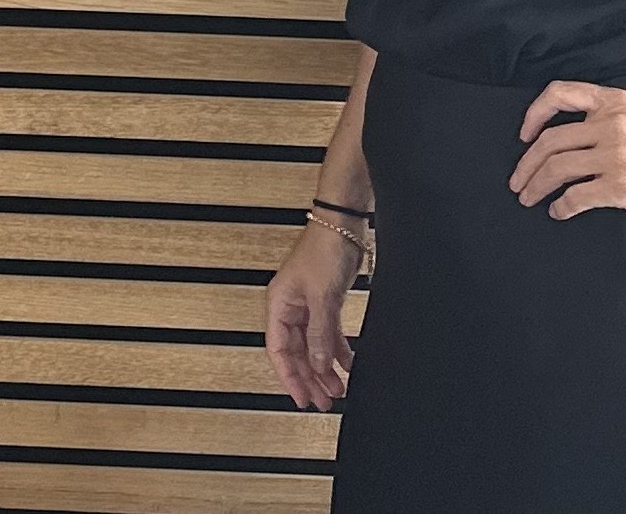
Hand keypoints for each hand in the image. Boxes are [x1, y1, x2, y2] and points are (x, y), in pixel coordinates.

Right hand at [264, 221, 364, 411]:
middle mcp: (290, 307)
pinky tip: (347, 365)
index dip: (290, 377)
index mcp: (279, 305)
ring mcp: (308, 305)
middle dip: (311, 378)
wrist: (343, 225)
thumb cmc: (324, 249)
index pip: (279, 350)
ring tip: (337, 389)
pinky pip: (327, 334)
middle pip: (297, 352)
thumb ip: (320, 333)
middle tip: (324, 401)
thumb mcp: (322, 297)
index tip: (301, 399)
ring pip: (313, 346)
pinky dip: (337, 351)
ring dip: (325, 368)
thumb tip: (319, 364)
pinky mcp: (325, 302)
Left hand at [510, 68, 625, 223]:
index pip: (559, 93)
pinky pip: (577, 196)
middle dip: (526, 164)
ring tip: (529, 198)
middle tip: (518, 181)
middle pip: (550, 141)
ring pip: (557, 168)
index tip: (525, 133)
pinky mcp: (621, 187)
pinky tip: (558, 211)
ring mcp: (614, 157)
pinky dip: (561, 206)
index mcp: (615, 102)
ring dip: (536, 186)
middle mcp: (609, 125)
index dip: (534, 113)